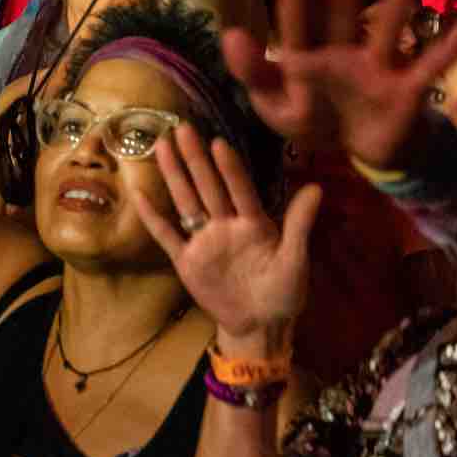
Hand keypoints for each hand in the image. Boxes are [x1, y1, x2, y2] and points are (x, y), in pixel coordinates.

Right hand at [134, 124, 319, 349]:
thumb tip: (316, 188)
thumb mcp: (295, 261)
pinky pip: (167, 235)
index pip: (239, 189)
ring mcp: (203, 241)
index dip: (230, 168)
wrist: (260, 328)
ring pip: (186, 201)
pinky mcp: (187, 261)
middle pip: (207, 186)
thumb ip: (299, 224)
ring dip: (174, 175)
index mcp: (253, 223)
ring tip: (162, 145)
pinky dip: (153, 216)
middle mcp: (225, 225)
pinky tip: (139, 193)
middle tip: (182, 128)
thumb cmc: (282, 294)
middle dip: (195, 158)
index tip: (219, 142)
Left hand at [223, 0, 456, 170]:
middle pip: (343, 9)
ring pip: (389, 24)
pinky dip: (452, 45)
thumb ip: (254, 75)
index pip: (297, 26)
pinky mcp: (407, 90)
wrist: (360, 151)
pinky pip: (432, 66)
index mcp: (306, 56)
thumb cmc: (314, 118)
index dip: (294, 0)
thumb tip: (229, 35)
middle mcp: (342, 51)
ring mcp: (377, 67)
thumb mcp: (276, 107)